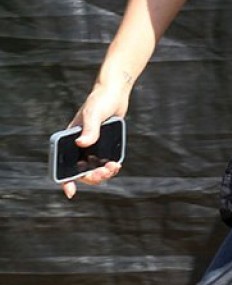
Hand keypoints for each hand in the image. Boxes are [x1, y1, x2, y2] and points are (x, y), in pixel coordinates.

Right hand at [61, 80, 129, 199]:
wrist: (116, 92)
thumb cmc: (101, 99)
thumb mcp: (94, 113)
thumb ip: (90, 128)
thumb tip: (82, 144)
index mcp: (69, 139)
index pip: (62, 164)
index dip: (64, 181)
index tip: (70, 192)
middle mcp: (78, 145)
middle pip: (81, 171)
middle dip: (91, 177)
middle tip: (104, 172)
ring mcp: (91, 146)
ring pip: (93, 169)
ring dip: (102, 174)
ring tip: (113, 168)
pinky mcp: (103, 145)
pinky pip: (103, 162)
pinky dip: (109, 168)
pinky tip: (116, 164)